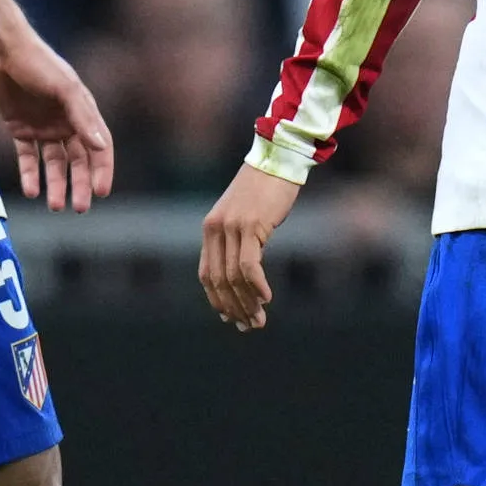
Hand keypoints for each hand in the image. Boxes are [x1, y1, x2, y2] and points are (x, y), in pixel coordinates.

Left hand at [0, 28, 115, 211]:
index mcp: (83, 112)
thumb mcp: (64, 87)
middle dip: (79, 184)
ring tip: (54, 205)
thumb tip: (99, 146)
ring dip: (55, 184)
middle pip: (78, 161)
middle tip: (78, 208)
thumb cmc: (38, 62)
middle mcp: (66, 122)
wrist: (0, 50)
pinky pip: (28, 158)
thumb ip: (82, 117)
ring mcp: (43, 127)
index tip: (100, 192)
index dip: (102, 169)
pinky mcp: (20, 129)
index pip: (100, 147)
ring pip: (54, 164)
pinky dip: (30, 174)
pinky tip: (31, 190)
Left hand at [198, 163, 302, 330]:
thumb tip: (244, 275)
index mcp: (210, 228)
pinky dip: (257, 286)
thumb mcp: (245, 216)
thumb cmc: (265, 189)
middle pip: (219, 280)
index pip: (207, 274)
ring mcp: (231, 227)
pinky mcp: (250, 225)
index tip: (232, 318)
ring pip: (234, 277)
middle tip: (250, 326)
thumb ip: (238, 241)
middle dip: (234, 307)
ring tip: (260, 319)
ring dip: (248, 302)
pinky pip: (249, 265)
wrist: (278, 159)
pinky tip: (267, 298)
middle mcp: (215, 229)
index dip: (218, 300)